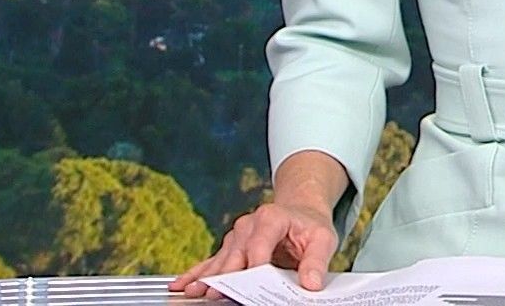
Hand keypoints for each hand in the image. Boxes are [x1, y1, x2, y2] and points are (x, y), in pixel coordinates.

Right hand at [169, 200, 337, 296]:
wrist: (300, 211)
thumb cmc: (309, 225)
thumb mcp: (323, 239)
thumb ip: (316, 261)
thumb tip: (311, 283)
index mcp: (271, 218)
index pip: (259, 245)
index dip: (255, 266)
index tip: (252, 286)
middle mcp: (249, 225)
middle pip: (235, 255)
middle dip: (225, 276)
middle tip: (214, 294)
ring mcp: (237, 236)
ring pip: (220, 260)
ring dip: (206, 277)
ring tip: (193, 292)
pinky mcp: (231, 248)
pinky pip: (212, 262)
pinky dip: (197, 274)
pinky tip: (182, 284)